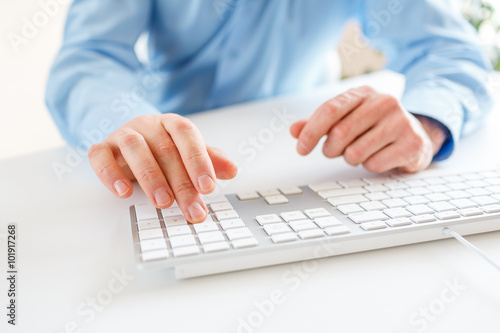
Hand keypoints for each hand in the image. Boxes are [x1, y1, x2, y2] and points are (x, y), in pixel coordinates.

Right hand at [88, 114, 237, 222]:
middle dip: (181, 183)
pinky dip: (109, 173)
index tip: (208, 187)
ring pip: (135, 149)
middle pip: (165, 150)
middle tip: (192, 209)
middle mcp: (148, 125)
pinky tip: (123, 193)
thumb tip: (232, 169)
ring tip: (163, 202)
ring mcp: (123, 135)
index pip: (187, 135)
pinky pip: (100, 156)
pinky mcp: (102, 147)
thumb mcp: (186, 152)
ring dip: (151, 177)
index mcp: (172, 124)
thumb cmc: (161, 148)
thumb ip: (208, 160)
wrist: (126, 139)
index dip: (199, 160)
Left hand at [290, 86, 445, 172]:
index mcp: (363, 93)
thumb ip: (318, 124)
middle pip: (340, 133)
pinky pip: (374, 164)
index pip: (329, 110)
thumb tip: (294, 130)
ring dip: (350, 159)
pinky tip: (379, 156)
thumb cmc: (373, 127)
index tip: (301, 149)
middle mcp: (384, 102)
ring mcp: (401, 121)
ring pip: (355, 152)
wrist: (416, 134)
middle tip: (335, 151)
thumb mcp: (346, 119)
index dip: (311, 132)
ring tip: (360, 151)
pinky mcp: (412, 143)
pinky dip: (370, 165)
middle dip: (331, 149)